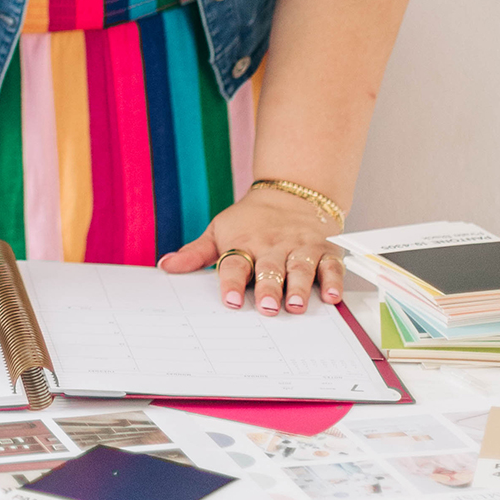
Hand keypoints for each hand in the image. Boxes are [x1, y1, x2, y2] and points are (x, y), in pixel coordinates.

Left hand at [158, 187, 345, 315]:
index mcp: (245, 243)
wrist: (292, 192)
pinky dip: (334, 280)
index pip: (235, 264)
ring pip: (300, 268)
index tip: (229, 300)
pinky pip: (331, 265)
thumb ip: (195, 253)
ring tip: (297, 305)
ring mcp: (300, 248)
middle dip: (269, 288)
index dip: (231, 282)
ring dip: (300, 287)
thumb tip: (166, 266)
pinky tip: (332, 296)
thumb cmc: (251, 220)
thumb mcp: (219, 231)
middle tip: (268, 308)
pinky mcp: (325, 250)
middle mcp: (273, 246)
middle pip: (269, 268)